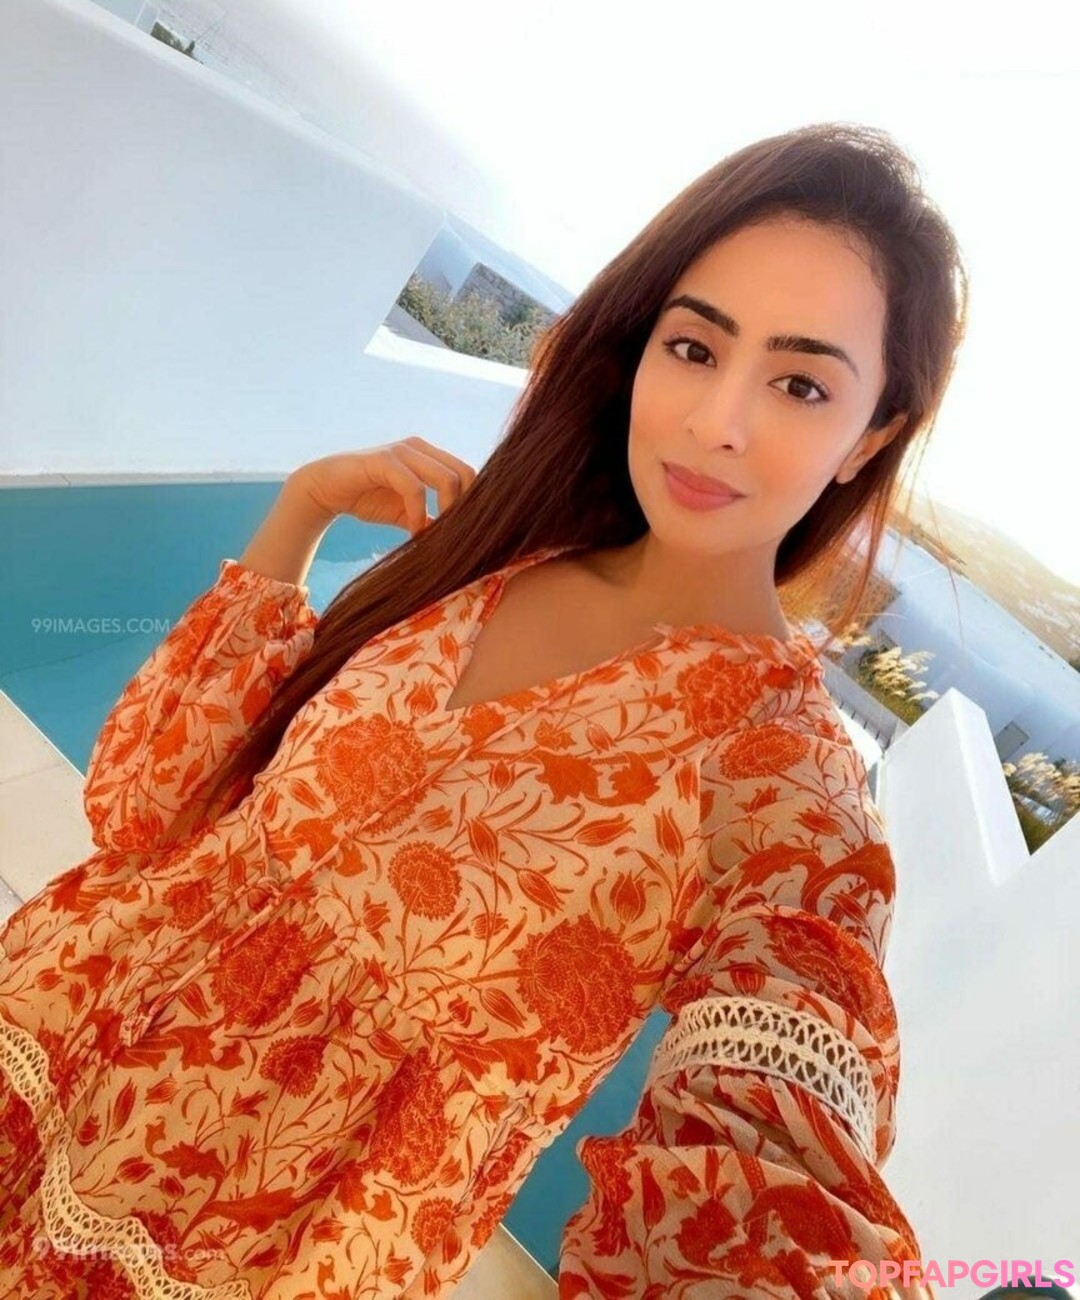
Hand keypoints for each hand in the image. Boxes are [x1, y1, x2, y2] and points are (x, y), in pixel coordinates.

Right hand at [286, 438, 477, 535]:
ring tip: (432, 536)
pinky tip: (413, 531)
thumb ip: (433, 518)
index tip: (459, 532)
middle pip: (464, 474)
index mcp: (429, 455)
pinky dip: (418, 513)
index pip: (468, 473)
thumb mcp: (408, 512)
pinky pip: (414, 487)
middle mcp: (419, 447)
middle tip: (450, 535)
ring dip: (444, 513)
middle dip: (461, 509)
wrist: (325, 491)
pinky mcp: (383, 460)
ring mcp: (402, 451)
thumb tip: (459, 537)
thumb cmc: (367, 499)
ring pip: (445, 479)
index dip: (470, 503)